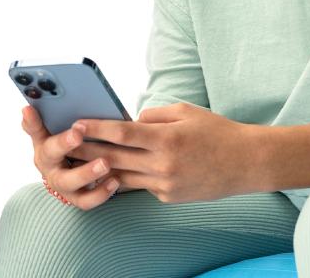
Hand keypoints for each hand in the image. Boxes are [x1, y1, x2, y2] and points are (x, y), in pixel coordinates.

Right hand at [21, 106, 118, 209]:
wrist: (72, 174)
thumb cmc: (68, 146)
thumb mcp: (58, 130)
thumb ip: (49, 118)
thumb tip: (30, 106)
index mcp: (43, 143)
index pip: (34, 129)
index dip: (32, 120)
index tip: (30, 108)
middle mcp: (48, 165)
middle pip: (51, 153)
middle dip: (63, 143)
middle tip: (77, 132)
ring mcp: (61, 183)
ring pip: (69, 181)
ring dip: (86, 172)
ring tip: (105, 162)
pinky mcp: (76, 198)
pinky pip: (86, 200)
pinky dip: (101, 192)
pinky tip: (115, 180)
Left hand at [70, 102, 259, 202]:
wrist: (245, 163)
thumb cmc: (216, 131)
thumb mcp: (185, 112)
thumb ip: (153, 115)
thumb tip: (129, 120)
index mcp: (166, 139)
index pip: (122, 132)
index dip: (96, 128)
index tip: (75, 123)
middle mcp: (163, 164)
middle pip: (115, 158)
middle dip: (87, 151)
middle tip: (64, 145)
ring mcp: (165, 185)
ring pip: (123, 176)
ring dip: (100, 168)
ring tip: (79, 160)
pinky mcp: (168, 197)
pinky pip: (142, 185)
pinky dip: (130, 176)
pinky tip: (116, 170)